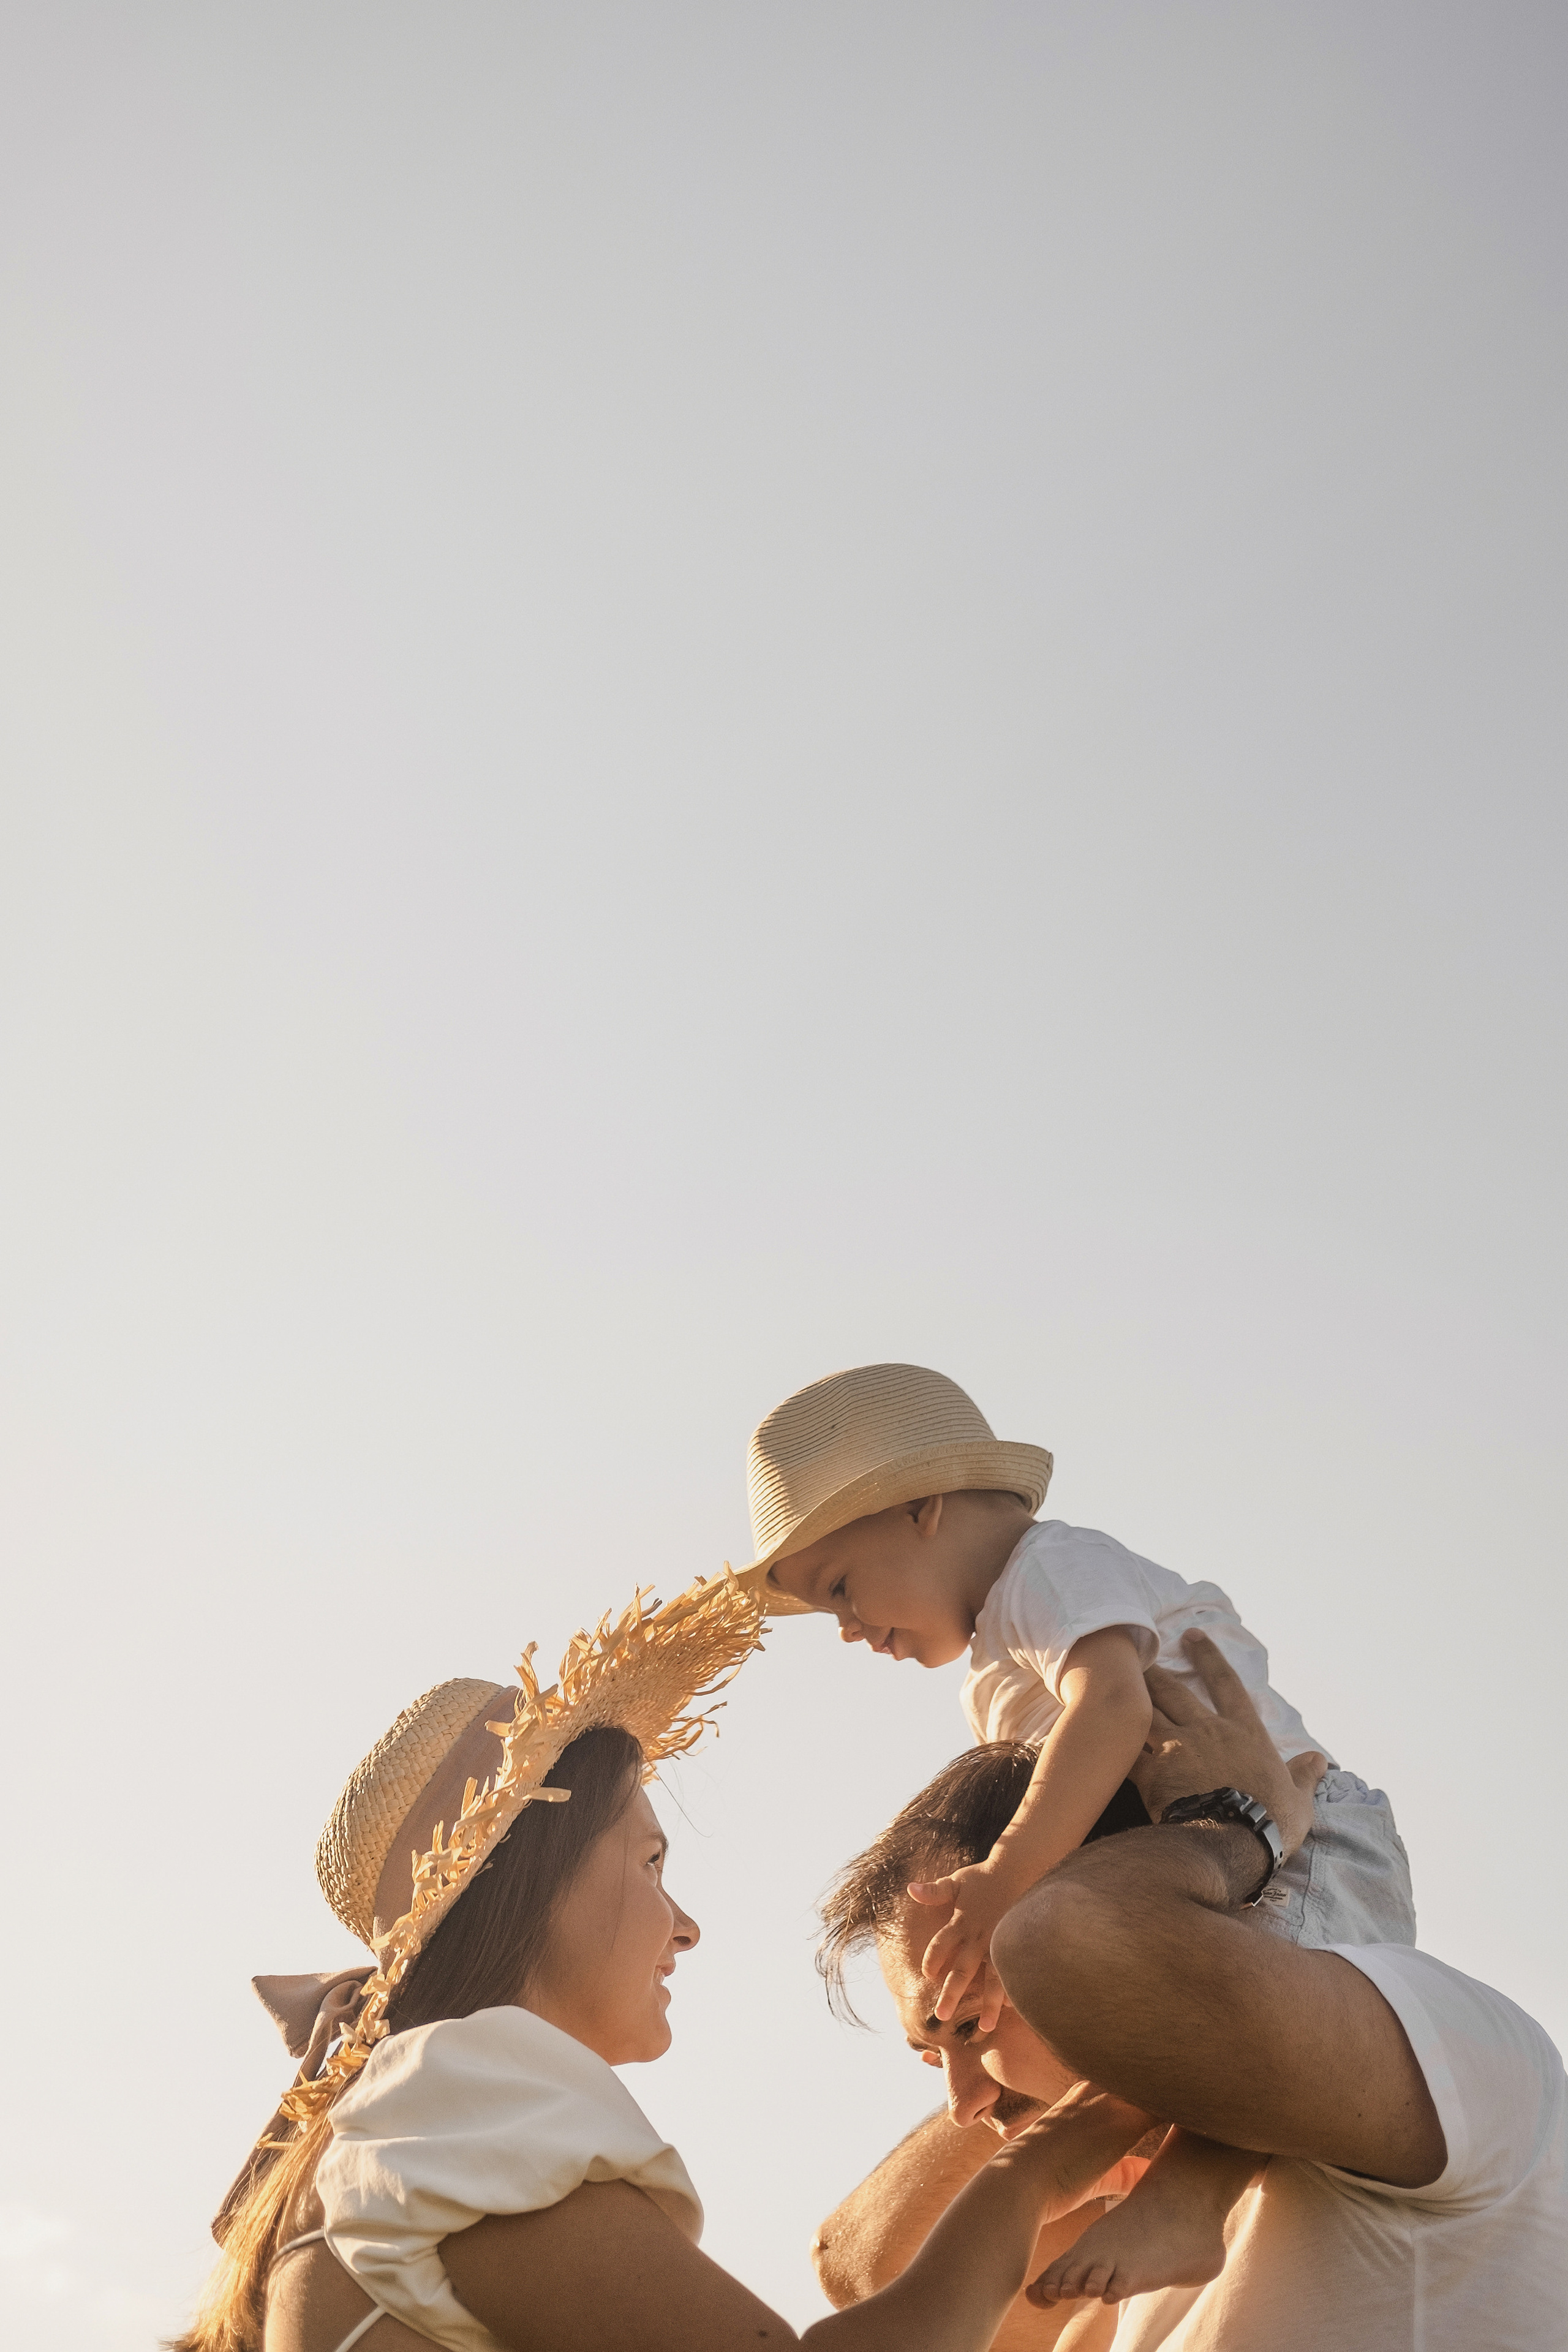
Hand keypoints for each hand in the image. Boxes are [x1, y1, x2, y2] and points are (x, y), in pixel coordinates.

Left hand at [906, 1859, 1016, 2025]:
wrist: (1019, 1869)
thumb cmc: (983, 1878)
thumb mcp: (956, 1881)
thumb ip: (935, 1891)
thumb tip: (910, 1888)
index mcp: (962, 1922)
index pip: (941, 1944)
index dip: (933, 1959)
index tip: (927, 1975)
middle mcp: (979, 1937)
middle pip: (962, 1969)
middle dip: (952, 1993)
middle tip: (941, 2017)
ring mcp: (999, 1945)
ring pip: (992, 1979)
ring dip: (988, 2003)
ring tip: (984, 2028)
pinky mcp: (1015, 1948)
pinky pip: (1014, 1974)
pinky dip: (1013, 1992)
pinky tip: (1013, 2011)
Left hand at [1133, 1631, 1324, 1859]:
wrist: (1235, 1839)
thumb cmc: (1272, 1821)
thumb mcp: (1299, 1799)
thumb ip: (1304, 1776)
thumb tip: (1320, 1760)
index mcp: (1244, 1732)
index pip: (1226, 1684)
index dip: (1209, 1657)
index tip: (1192, 1637)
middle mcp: (1208, 1730)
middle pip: (1175, 1691)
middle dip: (1156, 1671)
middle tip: (1139, 1652)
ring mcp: (1177, 1747)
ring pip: (1147, 1712)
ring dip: (1131, 1697)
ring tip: (1112, 1682)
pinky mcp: (1153, 1770)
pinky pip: (1128, 1751)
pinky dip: (1113, 1743)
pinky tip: (1098, 1735)